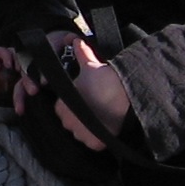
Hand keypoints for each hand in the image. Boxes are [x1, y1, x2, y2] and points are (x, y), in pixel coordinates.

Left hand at [12, 33, 131, 150]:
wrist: (124, 91)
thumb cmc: (104, 78)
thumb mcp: (89, 64)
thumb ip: (80, 54)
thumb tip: (77, 41)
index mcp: (61, 106)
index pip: (61, 110)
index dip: (71, 105)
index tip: (83, 101)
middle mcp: (68, 122)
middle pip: (70, 123)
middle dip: (78, 117)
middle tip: (93, 109)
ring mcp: (81, 134)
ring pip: (81, 134)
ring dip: (87, 128)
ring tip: (100, 118)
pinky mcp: (94, 143)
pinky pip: (93, 144)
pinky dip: (98, 139)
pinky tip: (104, 129)